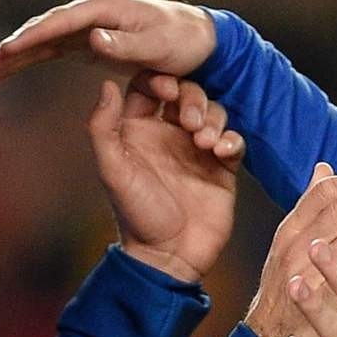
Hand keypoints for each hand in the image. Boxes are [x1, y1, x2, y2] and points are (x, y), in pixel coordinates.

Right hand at [0, 0, 215, 86]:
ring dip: (10, 59)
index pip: (59, 24)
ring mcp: (85, 27)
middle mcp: (89, 13)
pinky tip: (2, 72)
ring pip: (39, 42)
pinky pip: (49, 52)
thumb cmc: (180, 41)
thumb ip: (124, 45)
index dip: (30, 39)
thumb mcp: (156, 45)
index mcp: (104, 8)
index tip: (5, 54)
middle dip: (8, 51)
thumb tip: (90, 40)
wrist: (198, 39)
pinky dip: (26, 62)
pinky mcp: (85, 43)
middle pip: (40, 31)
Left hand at [91, 71, 245, 283]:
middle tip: (191, 121)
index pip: (148, 87)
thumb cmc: (137, 215)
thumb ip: (103, 128)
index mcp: (138, 131)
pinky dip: (231, 139)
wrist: (170, 256)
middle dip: (192, 98)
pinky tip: (221, 151)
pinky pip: (233, 139)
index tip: (167, 89)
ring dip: (212, 118)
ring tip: (205, 142)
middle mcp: (168, 135)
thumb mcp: (113, 170)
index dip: (159, 80)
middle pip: (185, 93)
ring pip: (212, 112)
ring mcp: (197, 150)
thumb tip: (106, 83)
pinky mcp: (222, 167)